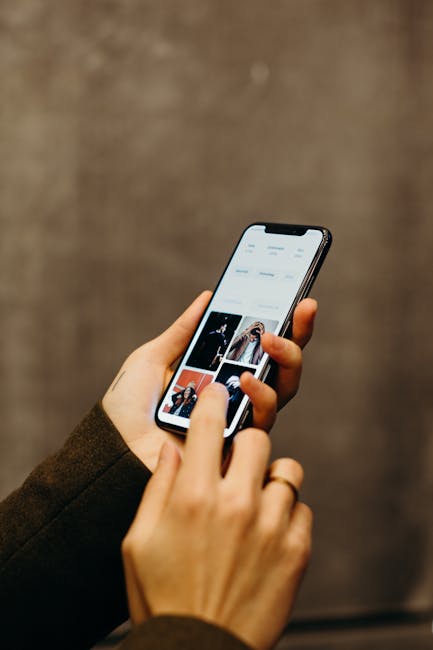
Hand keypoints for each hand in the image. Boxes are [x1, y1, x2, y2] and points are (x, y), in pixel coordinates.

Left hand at [102, 291, 316, 471]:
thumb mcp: (153, 358)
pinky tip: (246, 379)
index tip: (300, 299)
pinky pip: (263, 421)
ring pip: (282, 392)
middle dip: (297, 338)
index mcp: (219, 375)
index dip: (286, 325)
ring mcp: (238, 421)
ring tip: (270, 342)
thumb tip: (208, 297)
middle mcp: (235, 398)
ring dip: (284, 362)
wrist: (113, 447)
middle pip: (283, 369)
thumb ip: (183, 331)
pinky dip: (261, 396)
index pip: (261, 349)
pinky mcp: (235, 445)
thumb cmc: (128, 407)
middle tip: (301, 311)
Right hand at [122, 384, 311, 649]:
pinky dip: (287, 513)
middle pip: (257, 438)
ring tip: (253, 501)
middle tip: (235, 462)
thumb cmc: (161, 596)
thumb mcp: (138, 540)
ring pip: (286, 470)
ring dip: (269, 479)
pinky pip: (302, 508)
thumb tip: (173, 446)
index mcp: (194, 496)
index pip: (208, 424)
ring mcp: (272, 526)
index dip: (212, 399)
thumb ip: (158, 486)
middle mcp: (237, 503)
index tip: (217, 391)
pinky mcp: (296, 551)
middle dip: (244, 444)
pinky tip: (267, 532)